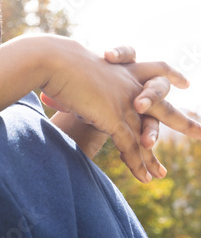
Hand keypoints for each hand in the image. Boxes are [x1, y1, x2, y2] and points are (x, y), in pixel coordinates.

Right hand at [39, 38, 200, 182]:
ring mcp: (125, 102)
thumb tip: (54, 85)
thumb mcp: (70, 68)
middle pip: (163, 106)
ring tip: (161, 174)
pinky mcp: (114, 117)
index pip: (155, 69)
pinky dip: (138, 164)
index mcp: (123, 70)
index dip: (170, 75)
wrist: (52, 59)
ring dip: (151, 157)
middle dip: (184, 122)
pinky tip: (146, 178)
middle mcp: (130, 86)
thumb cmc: (51, 61)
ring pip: (145, 133)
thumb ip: (74, 79)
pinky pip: (130, 145)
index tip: (185, 82)